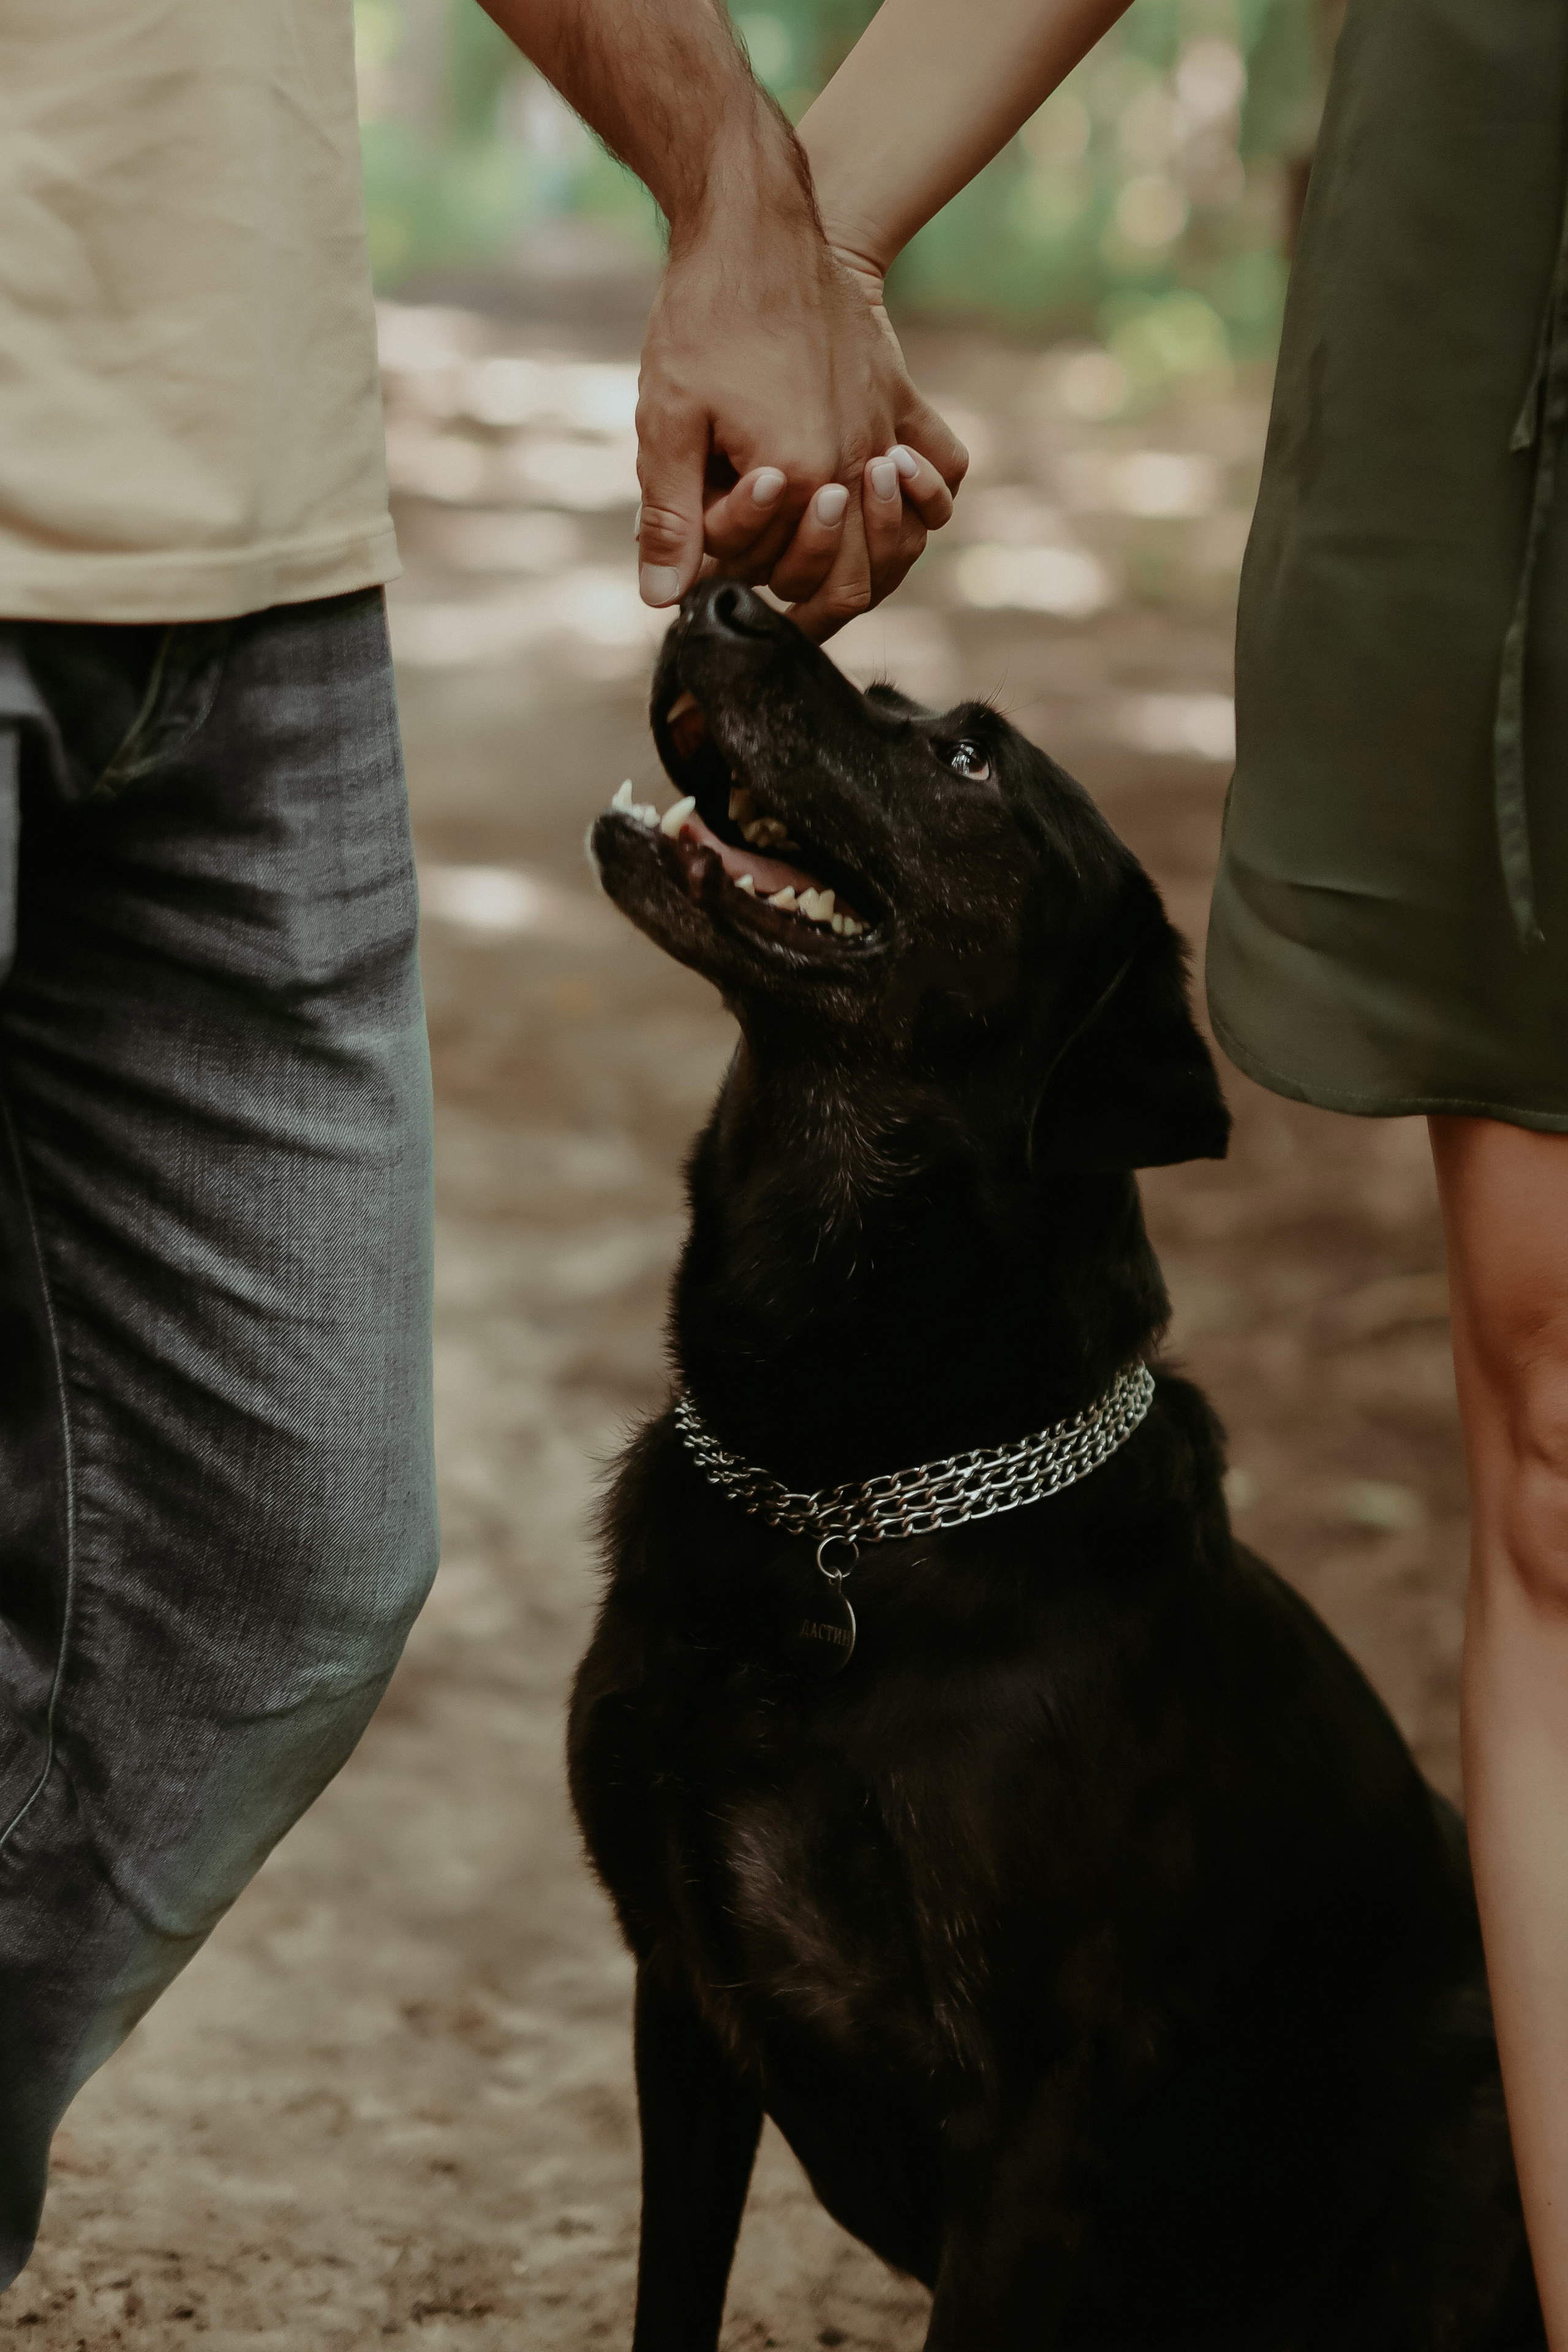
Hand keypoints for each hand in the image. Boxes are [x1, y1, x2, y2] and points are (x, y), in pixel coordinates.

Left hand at [635, 204, 966, 639]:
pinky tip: (888, 489)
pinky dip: (926, 495)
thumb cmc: (705, 321)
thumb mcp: (668, 423)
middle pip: (856, 582)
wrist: (756, 229)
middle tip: (764, 553)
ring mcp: (887, 432)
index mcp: (801, 479)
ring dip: (870, 558)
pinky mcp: (900, 398)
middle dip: (804, 585)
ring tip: (821, 534)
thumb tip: (662, 599)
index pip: (783, 574)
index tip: (707, 513)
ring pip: (905, 541)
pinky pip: (945, 465)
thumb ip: (671, 518)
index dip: (735, 563)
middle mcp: (857, 466)